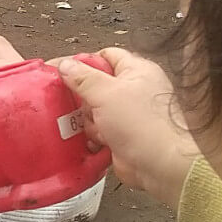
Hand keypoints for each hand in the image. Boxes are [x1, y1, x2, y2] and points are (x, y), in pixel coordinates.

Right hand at [53, 49, 199, 208]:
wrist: (160, 165)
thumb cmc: (143, 124)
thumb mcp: (106, 93)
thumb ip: (82, 77)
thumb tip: (65, 65)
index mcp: (136, 71)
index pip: (105, 56)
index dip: (83, 62)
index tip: (61, 70)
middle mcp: (134, 90)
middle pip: (96, 85)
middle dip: (82, 96)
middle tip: (73, 103)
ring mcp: (128, 115)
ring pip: (94, 110)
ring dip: (88, 120)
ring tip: (93, 127)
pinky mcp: (122, 136)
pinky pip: (98, 130)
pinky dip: (93, 135)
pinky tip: (95, 140)